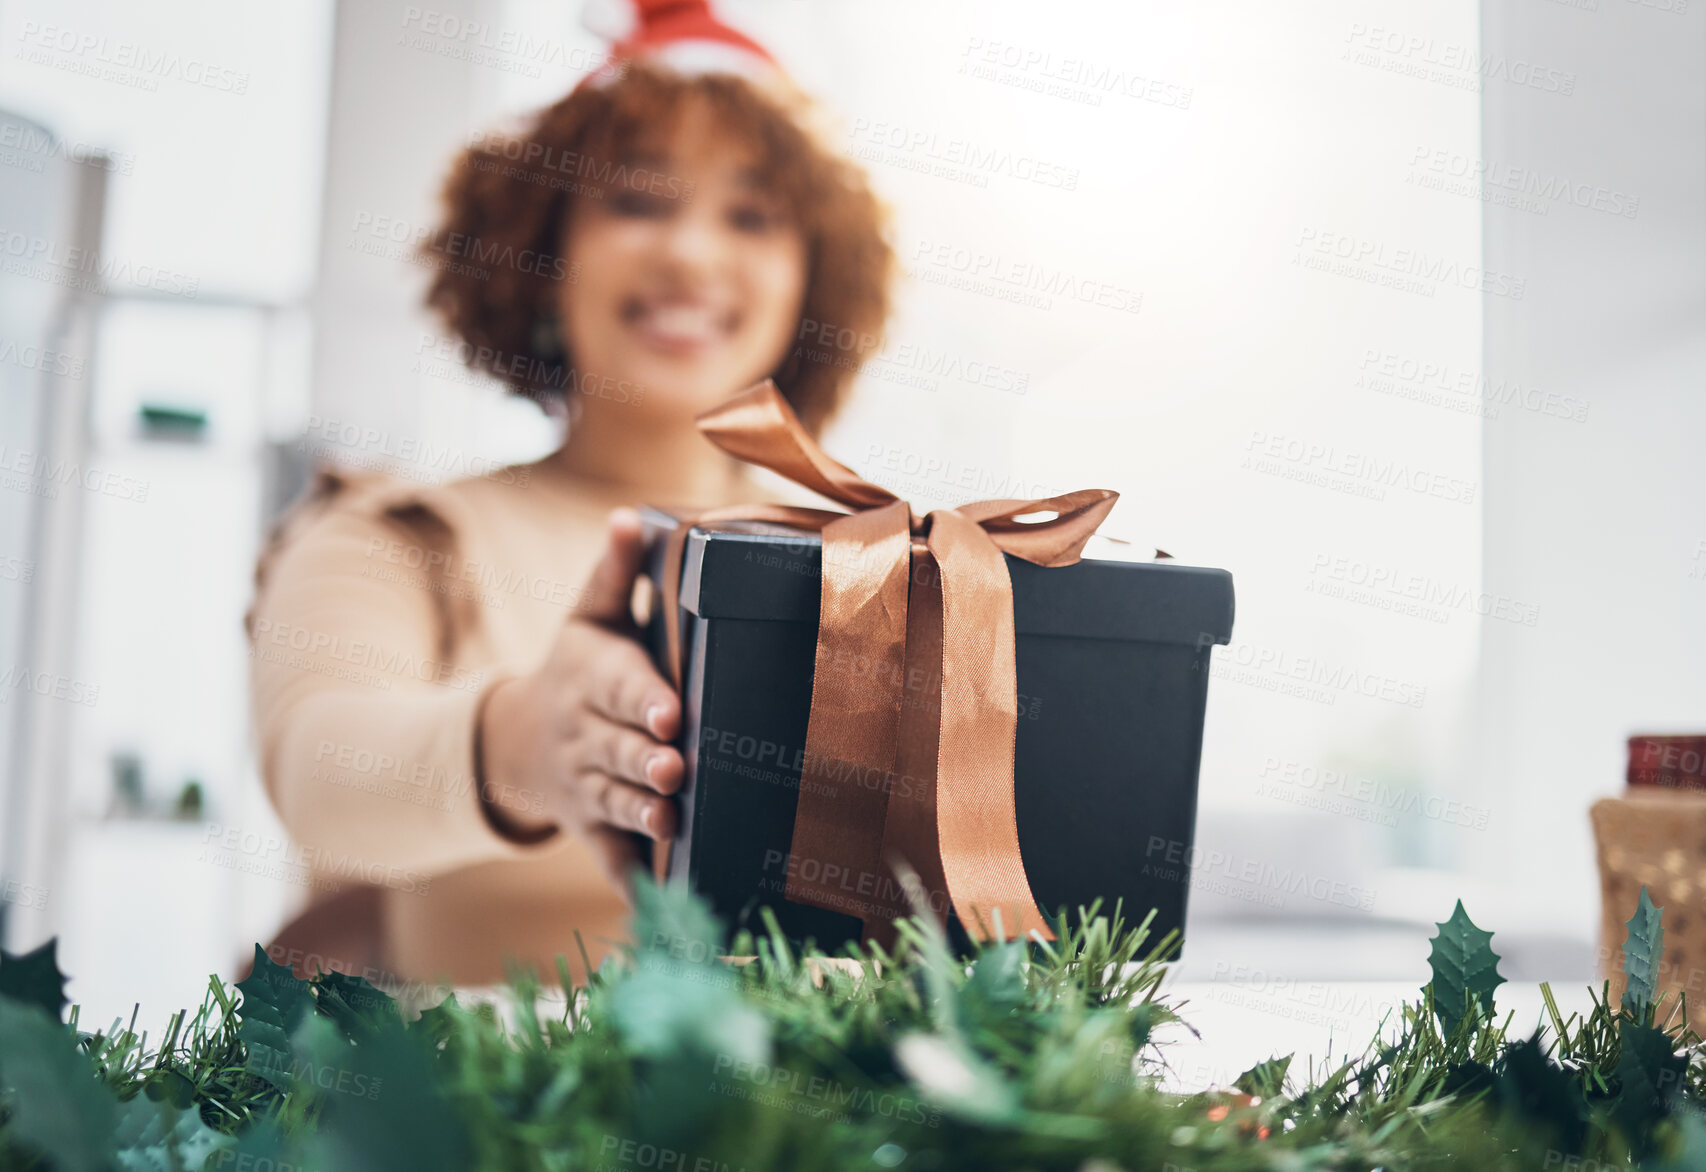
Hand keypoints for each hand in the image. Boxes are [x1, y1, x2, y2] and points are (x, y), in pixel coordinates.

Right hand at [477, 508, 682, 893]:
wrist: (519, 741)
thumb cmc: (578, 668)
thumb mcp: (587, 617)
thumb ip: (614, 573)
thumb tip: (632, 518)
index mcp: (591, 678)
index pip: (619, 686)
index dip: (643, 700)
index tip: (670, 711)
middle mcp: (585, 736)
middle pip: (616, 749)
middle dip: (642, 759)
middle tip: (675, 766)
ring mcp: (586, 787)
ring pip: (613, 802)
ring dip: (640, 813)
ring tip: (671, 820)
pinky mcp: (592, 830)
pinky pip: (609, 860)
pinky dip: (632, 885)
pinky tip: (659, 905)